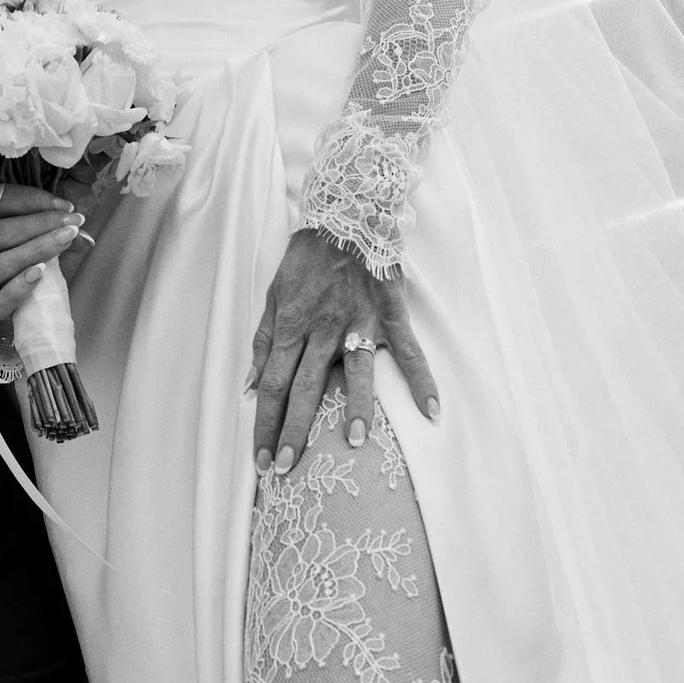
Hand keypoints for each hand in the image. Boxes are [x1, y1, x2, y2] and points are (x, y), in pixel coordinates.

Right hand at [0, 166, 116, 326]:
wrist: (15, 316)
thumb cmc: (20, 267)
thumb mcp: (26, 239)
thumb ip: (44, 227)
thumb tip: (77, 221)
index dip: (30, 201)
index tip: (64, 205)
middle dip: (39, 223)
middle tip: (72, 221)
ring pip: (1, 263)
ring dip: (38, 248)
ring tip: (67, 238)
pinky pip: (1, 298)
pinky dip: (22, 284)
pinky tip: (42, 271)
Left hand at [247, 232, 437, 473]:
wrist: (347, 214)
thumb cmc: (307, 257)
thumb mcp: (274, 295)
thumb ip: (264, 342)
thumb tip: (250, 387)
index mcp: (291, 326)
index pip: (273, 385)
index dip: (265, 423)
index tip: (261, 458)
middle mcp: (323, 329)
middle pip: (305, 387)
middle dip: (294, 430)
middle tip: (287, 468)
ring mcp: (359, 323)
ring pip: (355, 372)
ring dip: (355, 408)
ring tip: (352, 443)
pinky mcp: (391, 315)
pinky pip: (409, 351)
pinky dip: (423, 380)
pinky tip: (432, 409)